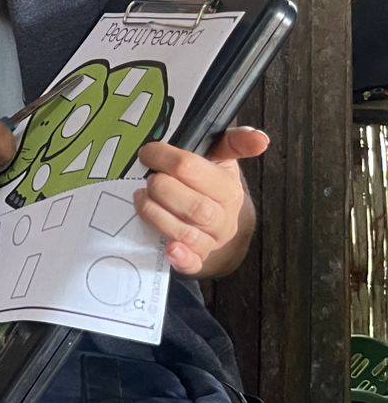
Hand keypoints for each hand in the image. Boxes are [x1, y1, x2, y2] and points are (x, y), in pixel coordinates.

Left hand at [132, 127, 268, 274]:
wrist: (217, 219)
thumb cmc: (209, 182)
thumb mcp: (220, 157)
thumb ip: (234, 142)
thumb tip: (261, 139)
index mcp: (227, 188)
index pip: (193, 170)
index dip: (166, 158)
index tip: (148, 152)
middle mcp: (223, 217)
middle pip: (194, 207)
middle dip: (162, 190)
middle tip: (147, 180)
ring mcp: (211, 240)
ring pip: (187, 233)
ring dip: (157, 216)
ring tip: (141, 200)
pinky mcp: (197, 258)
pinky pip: (192, 263)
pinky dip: (181, 257)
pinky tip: (169, 249)